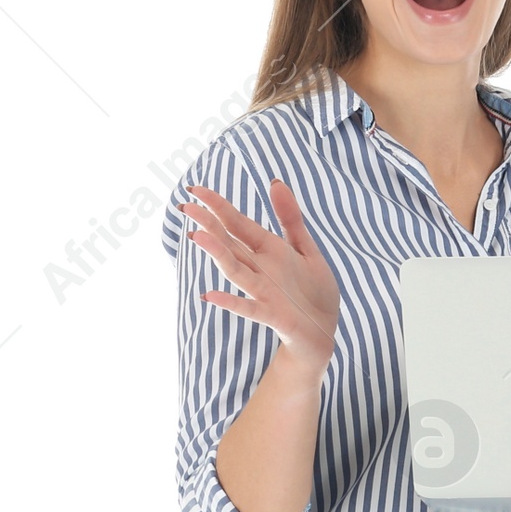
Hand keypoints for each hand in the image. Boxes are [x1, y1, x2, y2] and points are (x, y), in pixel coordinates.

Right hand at [179, 179, 339, 371]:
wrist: (325, 329)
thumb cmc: (314, 290)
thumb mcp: (306, 248)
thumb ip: (290, 218)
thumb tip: (274, 182)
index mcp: (269, 250)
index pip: (238, 224)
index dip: (219, 206)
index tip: (195, 189)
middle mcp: (260, 269)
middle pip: (230, 243)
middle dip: (210, 225)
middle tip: (185, 207)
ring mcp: (264, 292)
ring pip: (236, 270)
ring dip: (218, 255)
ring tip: (197, 236)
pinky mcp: (274, 314)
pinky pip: (250, 308)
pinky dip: (231, 302)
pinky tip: (209, 295)